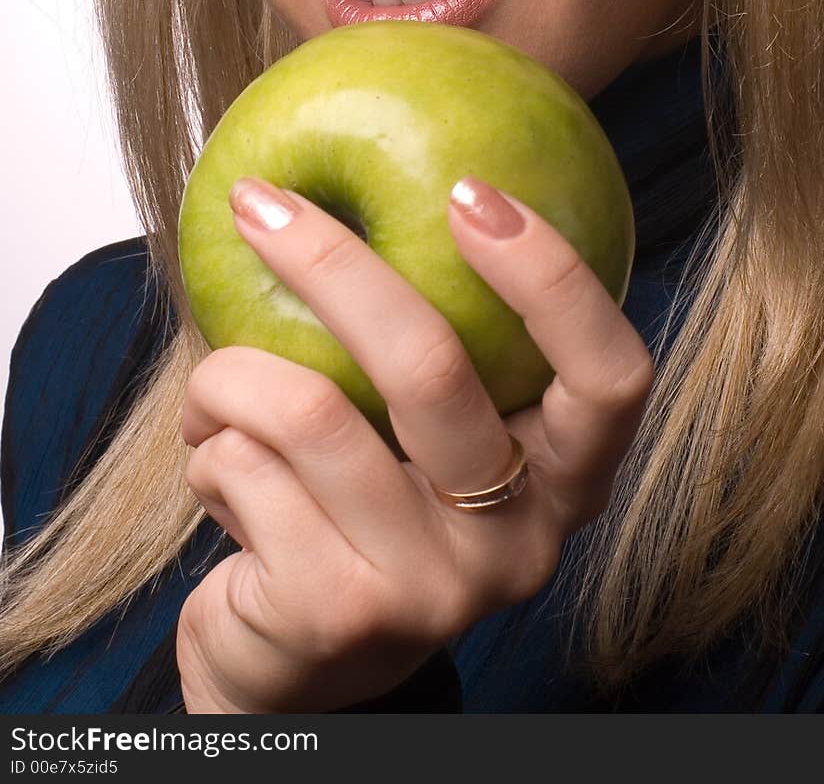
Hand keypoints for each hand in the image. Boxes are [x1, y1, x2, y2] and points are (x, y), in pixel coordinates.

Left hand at [177, 177, 653, 712]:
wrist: (293, 668)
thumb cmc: (359, 507)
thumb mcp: (418, 431)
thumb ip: (436, 334)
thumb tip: (364, 159)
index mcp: (566, 480)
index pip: (613, 375)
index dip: (553, 279)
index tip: (470, 191)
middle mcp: (521, 542)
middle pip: (433, 368)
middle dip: (329, 262)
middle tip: (260, 202)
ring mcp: (434, 588)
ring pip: (309, 410)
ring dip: (228, 372)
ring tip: (214, 383)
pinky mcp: (337, 613)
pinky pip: (243, 466)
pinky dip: (206, 442)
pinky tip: (217, 467)